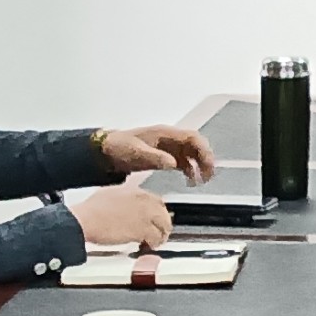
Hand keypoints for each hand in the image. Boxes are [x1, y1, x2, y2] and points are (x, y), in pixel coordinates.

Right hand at [72, 184, 174, 250]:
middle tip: (160, 231)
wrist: (86, 220)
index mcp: (135, 190)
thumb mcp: (109, 194)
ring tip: (156, 241)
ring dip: (161, 234)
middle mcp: (143, 200)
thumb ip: (123, 197)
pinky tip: (150, 246)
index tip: (156, 218)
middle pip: (163, 212)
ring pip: (164, 225)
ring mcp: (144, 214)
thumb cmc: (91, 210)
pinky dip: (154, 243)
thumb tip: (125, 202)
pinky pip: (156, 237)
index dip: (157, 212)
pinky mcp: (142, 229)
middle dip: (162, 223)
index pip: (156, 200)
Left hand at [100, 125, 215, 183]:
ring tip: (203, 180)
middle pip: (196, 145)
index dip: (203, 149)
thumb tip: (173, 163)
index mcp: (165, 134)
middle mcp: (170, 139)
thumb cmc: (119, 147)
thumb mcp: (136, 153)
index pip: (192, 137)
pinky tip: (190, 181)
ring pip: (192, 154)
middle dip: (206, 159)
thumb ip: (155, 158)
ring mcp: (168, 147)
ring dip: (200, 166)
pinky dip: (191, 171)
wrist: (106, 151)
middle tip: (209, 175)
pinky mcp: (164, 156)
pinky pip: (184, 162)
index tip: (207, 164)